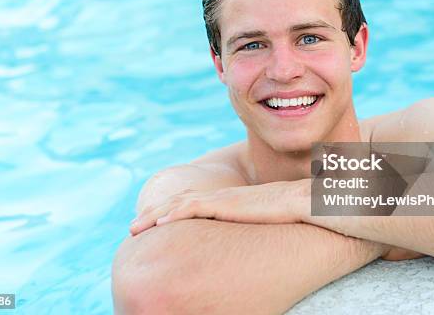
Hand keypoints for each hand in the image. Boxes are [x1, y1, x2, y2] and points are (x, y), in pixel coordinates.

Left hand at [130, 179, 310, 235]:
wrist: (300, 200)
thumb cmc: (286, 212)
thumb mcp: (260, 220)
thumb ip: (248, 226)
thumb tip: (245, 237)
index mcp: (225, 200)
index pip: (189, 202)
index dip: (167, 210)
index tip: (152, 221)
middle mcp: (218, 196)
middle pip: (177, 200)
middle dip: (152, 212)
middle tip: (133, 226)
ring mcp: (220, 199)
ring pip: (178, 204)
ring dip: (154, 215)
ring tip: (135, 227)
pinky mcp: (225, 205)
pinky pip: (193, 208)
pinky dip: (173, 215)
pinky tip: (159, 225)